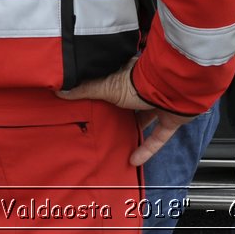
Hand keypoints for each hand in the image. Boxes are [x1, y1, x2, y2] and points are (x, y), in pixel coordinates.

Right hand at [57, 59, 195, 165]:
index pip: (116, 80)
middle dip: (121, 110)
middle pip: (131, 99)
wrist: (172, 90)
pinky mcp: (171, 119)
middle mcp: (145, 87)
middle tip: (106, 122)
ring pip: (146, 117)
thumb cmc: (139, 82)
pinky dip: (147, 149)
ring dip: (135, 128)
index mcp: (129, 74)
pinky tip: (134, 160)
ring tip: (120, 141)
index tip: (95, 98)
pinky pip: (158, 137)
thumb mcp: (106, 86)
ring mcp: (160, 103)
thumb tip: (61, 90)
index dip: (106, 87)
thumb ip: (86, 89)